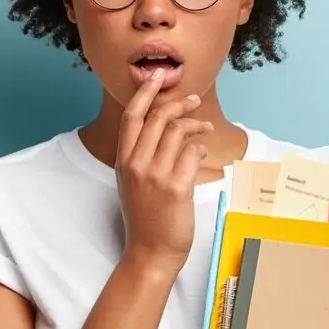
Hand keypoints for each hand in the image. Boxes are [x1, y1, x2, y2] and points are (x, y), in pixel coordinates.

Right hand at [115, 68, 211, 272]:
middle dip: (179, 103)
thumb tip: (164, 126)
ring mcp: (155, 176)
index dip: (144, 92)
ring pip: (178, 132)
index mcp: (123, 161)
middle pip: (158, 118)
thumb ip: (141, 156)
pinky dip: (201, 150)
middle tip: (195, 100)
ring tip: (205, 130)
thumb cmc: (146, 218)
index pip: (131, 117)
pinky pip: (193, 153)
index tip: (157, 76)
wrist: (151, 252)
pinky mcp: (176, 187)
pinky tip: (204, 156)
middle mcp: (136, 165)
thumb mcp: (133, 183)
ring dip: (196, 126)